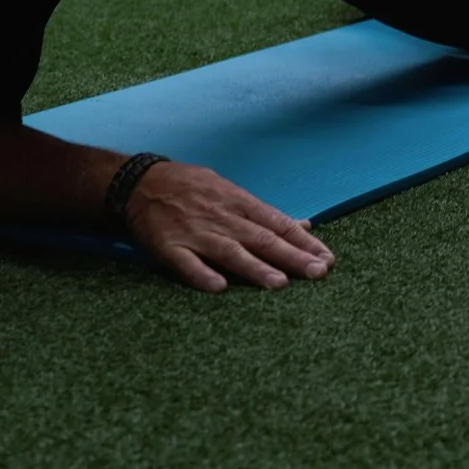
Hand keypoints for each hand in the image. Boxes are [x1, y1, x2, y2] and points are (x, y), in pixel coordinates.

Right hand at [124, 161, 334, 291]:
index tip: (327, 258)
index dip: (304, 243)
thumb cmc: (193, 187)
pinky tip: (218, 287)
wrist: (142, 182)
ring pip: (230, 252)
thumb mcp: (232, 191)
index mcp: (239, 203)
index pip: (278, 224)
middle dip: (292, 257)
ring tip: (280, 284)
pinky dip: (202, 274)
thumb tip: (304, 224)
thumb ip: (267, 213)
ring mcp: (196, 233)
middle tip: (318, 272)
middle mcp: (222, 218)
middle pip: (261, 239)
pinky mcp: (169, 246)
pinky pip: (187, 263)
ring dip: (255, 268)